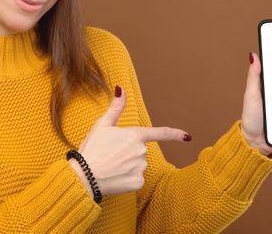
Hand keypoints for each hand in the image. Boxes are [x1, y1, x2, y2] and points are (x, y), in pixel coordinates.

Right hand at [70, 86, 189, 196]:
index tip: (187, 137)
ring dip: (127, 165)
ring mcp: (140, 167)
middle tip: (110, 154)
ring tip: (110, 166)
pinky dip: (126, 178)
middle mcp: (141, 151)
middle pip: (140, 150)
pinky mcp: (138, 182)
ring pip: (138, 165)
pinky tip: (115, 177)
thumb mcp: (102, 125)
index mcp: (135, 135)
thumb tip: (121, 88)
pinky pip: (135, 178)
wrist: (84, 177)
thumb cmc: (92, 149)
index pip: (160, 133)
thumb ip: (115, 108)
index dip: (175, 134)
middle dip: (129, 151)